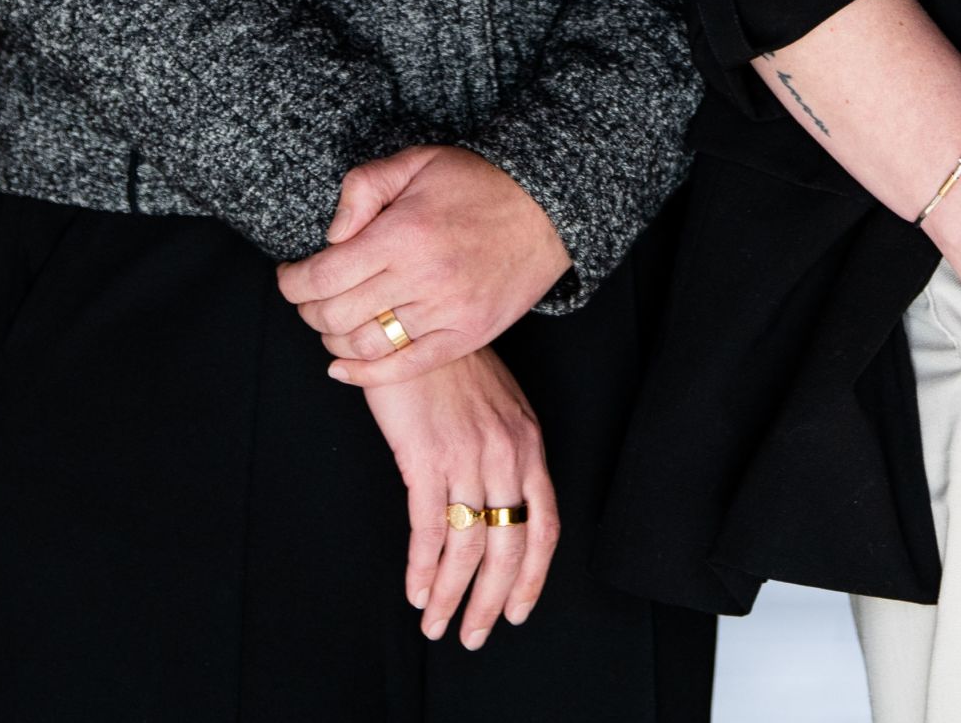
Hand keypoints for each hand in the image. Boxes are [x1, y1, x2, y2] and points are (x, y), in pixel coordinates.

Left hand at [279, 147, 571, 384]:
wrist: (548, 209)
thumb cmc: (478, 182)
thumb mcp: (417, 161)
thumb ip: (364, 187)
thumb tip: (331, 235)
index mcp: (403, 234)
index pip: (322, 276)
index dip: (293, 282)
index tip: (291, 276)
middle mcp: (422, 279)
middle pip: (335, 315)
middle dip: (308, 309)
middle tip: (309, 297)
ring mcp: (446, 314)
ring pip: (364, 346)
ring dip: (332, 339)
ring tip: (332, 322)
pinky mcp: (465, 337)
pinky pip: (403, 369)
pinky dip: (364, 375)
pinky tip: (342, 367)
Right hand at [360, 348, 557, 647]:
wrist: (416, 325)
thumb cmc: (453, 365)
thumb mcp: (499, 405)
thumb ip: (506, 452)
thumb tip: (500, 503)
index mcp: (529, 445)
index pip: (544, 526)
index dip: (532, 577)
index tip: (519, 611)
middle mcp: (506, 456)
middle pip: (508, 547)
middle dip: (491, 601)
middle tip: (474, 636)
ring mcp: (468, 457)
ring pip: (468, 547)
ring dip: (451, 594)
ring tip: (436, 624)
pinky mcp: (425, 457)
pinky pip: (429, 528)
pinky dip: (422, 568)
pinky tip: (416, 591)